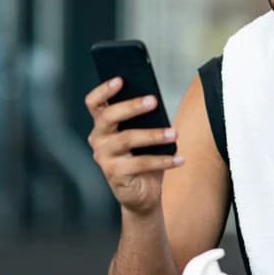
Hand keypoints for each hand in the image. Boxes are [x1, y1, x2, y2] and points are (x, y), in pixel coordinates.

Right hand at [85, 77, 182, 214]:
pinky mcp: (114, 174)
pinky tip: (179, 158)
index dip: (104, 90)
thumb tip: (155, 100)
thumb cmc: (144, 159)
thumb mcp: (143, 136)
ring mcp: (104, 157)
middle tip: (153, 101)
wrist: (143, 194)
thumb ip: (144, 120)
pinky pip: (140, 163)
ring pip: (127, 139)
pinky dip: (163, 160)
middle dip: (131, 106)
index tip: (120, 80)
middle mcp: (98, 139)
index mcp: (102, 126)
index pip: (94, 103)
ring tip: (173, 133)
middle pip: (109, 117)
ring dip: (153, 135)